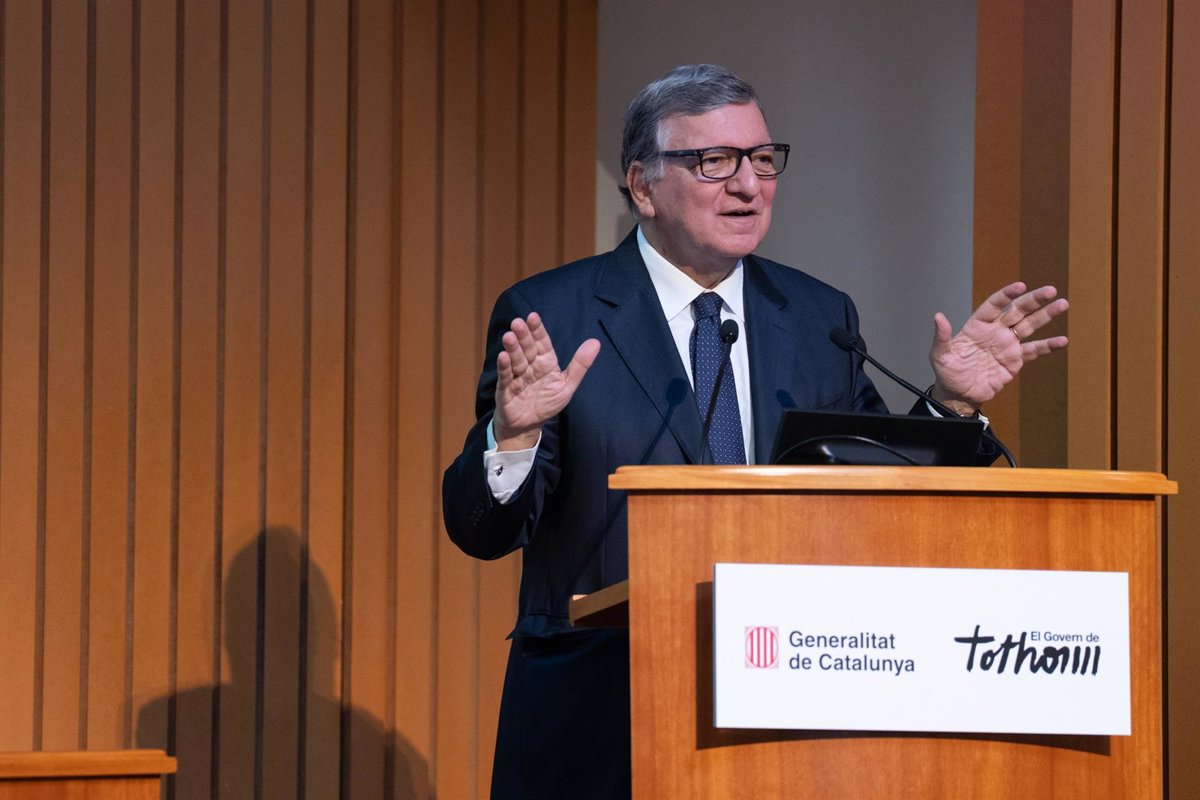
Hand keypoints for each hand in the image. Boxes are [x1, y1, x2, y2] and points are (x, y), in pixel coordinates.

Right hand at [494, 312, 599, 449]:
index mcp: (545, 362)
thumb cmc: (546, 402)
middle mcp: (530, 366)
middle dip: (523, 336)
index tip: (533, 317)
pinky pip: (505, 377)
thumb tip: (596, 342)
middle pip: (527, 349)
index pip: (542, 343)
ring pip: (515, 360)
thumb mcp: (566, 385)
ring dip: (512, 348)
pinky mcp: (506, 390)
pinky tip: (503, 356)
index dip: (538, 330)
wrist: (528, 425)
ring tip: (509, 336)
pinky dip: (504, 367)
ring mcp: (517, 377)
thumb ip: (580, 365)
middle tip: (518, 322)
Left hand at [929, 282, 1067, 413]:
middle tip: (1051, 290)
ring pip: (1029, 326)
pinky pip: (1033, 350)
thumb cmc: (947, 372)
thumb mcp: (940, 355)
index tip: (1020, 286)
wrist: (959, 395)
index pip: (994, 305)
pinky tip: (1062, 340)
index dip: (1006, 295)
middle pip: (1017, 311)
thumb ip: (942, 337)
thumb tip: (938, 317)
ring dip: (1046, 316)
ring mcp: (1007, 344)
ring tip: (1063, 305)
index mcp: (977, 326)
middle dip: (1034, 300)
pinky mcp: (1015, 360)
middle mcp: (995, 331)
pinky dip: (1047, 346)